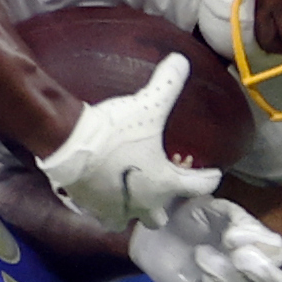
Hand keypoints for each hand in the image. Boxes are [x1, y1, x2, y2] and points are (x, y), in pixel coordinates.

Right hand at [34, 52, 220, 229]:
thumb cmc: (115, 130)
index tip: (212, 173)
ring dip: (133, 209)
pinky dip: (108, 205)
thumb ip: (168, 83)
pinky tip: (105, 188)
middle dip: (164, 203)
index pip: (200, 186)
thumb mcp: (147, 104)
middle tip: (160, 182)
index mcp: (165, 183)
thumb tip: (181, 60)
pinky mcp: (92, 208)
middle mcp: (144, 204)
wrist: (69, 144)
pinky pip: (105, 214)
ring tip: (130, 189)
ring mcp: (116, 210)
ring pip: (130, 221)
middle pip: (160, 217)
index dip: (208, 177)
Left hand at [129, 194, 281, 281]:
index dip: (262, 246)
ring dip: (224, 272)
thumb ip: (232, 214)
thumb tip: (239, 230)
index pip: (278, 252)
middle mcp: (248, 267)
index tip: (231, 235)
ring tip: (200, 252)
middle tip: (236, 256)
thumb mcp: (211, 206)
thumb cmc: (187, 214)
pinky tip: (196, 267)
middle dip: (260, 271)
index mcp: (254, 241)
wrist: (154, 231)